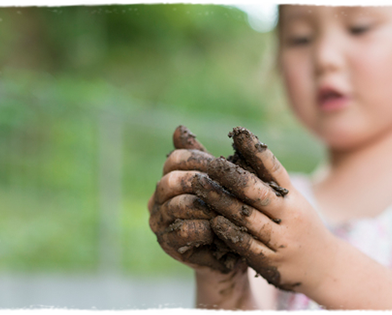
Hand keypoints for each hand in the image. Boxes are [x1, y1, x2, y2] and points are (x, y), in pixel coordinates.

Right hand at [148, 126, 241, 273]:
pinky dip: (203, 228)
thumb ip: (204, 159)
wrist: (234, 249)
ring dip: (205, 206)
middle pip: (171, 181)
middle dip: (200, 181)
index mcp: (170, 178)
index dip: (199, 159)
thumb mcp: (222, 181)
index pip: (175, 159)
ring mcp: (160, 222)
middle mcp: (158, 198)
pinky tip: (220, 228)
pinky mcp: (167, 244)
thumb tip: (178, 128)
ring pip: (177, 205)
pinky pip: (181, 231)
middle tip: (225, 186)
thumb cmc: (229, 209)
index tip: (223, 164)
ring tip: (226, 208)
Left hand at [173, 127, 338, 291]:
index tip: (239, 133)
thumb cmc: (301, 228)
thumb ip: (269, 184)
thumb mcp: (293, 203)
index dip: (257, 151)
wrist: (327, 268)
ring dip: (223, 201)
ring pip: (250, 218)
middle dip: (232, 176)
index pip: (275, 169)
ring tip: (201, 187)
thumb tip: (240, 151)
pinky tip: (214, 222)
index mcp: (294, 197)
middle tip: (209, 162)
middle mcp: (290, 215)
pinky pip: (249, 246)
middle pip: (259, 191)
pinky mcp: (273, 262)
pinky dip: (230, 233)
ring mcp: (282, 239)